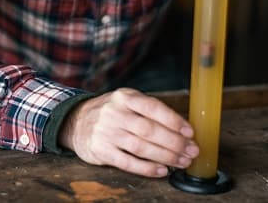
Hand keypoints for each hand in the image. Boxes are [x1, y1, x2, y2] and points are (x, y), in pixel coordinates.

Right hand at [58, 88, 198, 177]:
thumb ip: (149, 111)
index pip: (153, 107)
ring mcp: (106, 132)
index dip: (174, 121)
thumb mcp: (126, 102)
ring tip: (181, 161)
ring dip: (165, 157)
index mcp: (124, 97)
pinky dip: (148, 168)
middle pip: (149, 130)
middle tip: (191, 151)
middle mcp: (114, 112)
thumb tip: (182, 128)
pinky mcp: (101, 150)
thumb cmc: (110, 113)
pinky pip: (128, 162)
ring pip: (141, 147)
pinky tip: (162, 170)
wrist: (76, 122)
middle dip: (174, 143)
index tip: (190, 132)